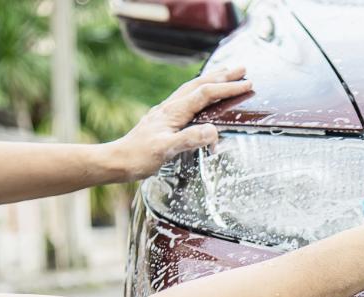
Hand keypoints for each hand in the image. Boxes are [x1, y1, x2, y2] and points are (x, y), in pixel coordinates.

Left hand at [105, 67, 251, 181]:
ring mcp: (166, 112)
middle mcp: (170, 107)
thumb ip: (189, 139)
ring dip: (212, 80)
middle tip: (243, 69)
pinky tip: (201, 97)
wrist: (116, 161)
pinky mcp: (164, 119)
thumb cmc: (139, 157)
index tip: (247, 84)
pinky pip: (186, 99)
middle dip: (222, 76)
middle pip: (200, 84)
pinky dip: (200, 92)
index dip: (227, 88)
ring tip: (226, 74)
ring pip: (192, 89)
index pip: (205, 94)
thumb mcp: (165, 150)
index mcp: (174, 111)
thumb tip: (213, 131)